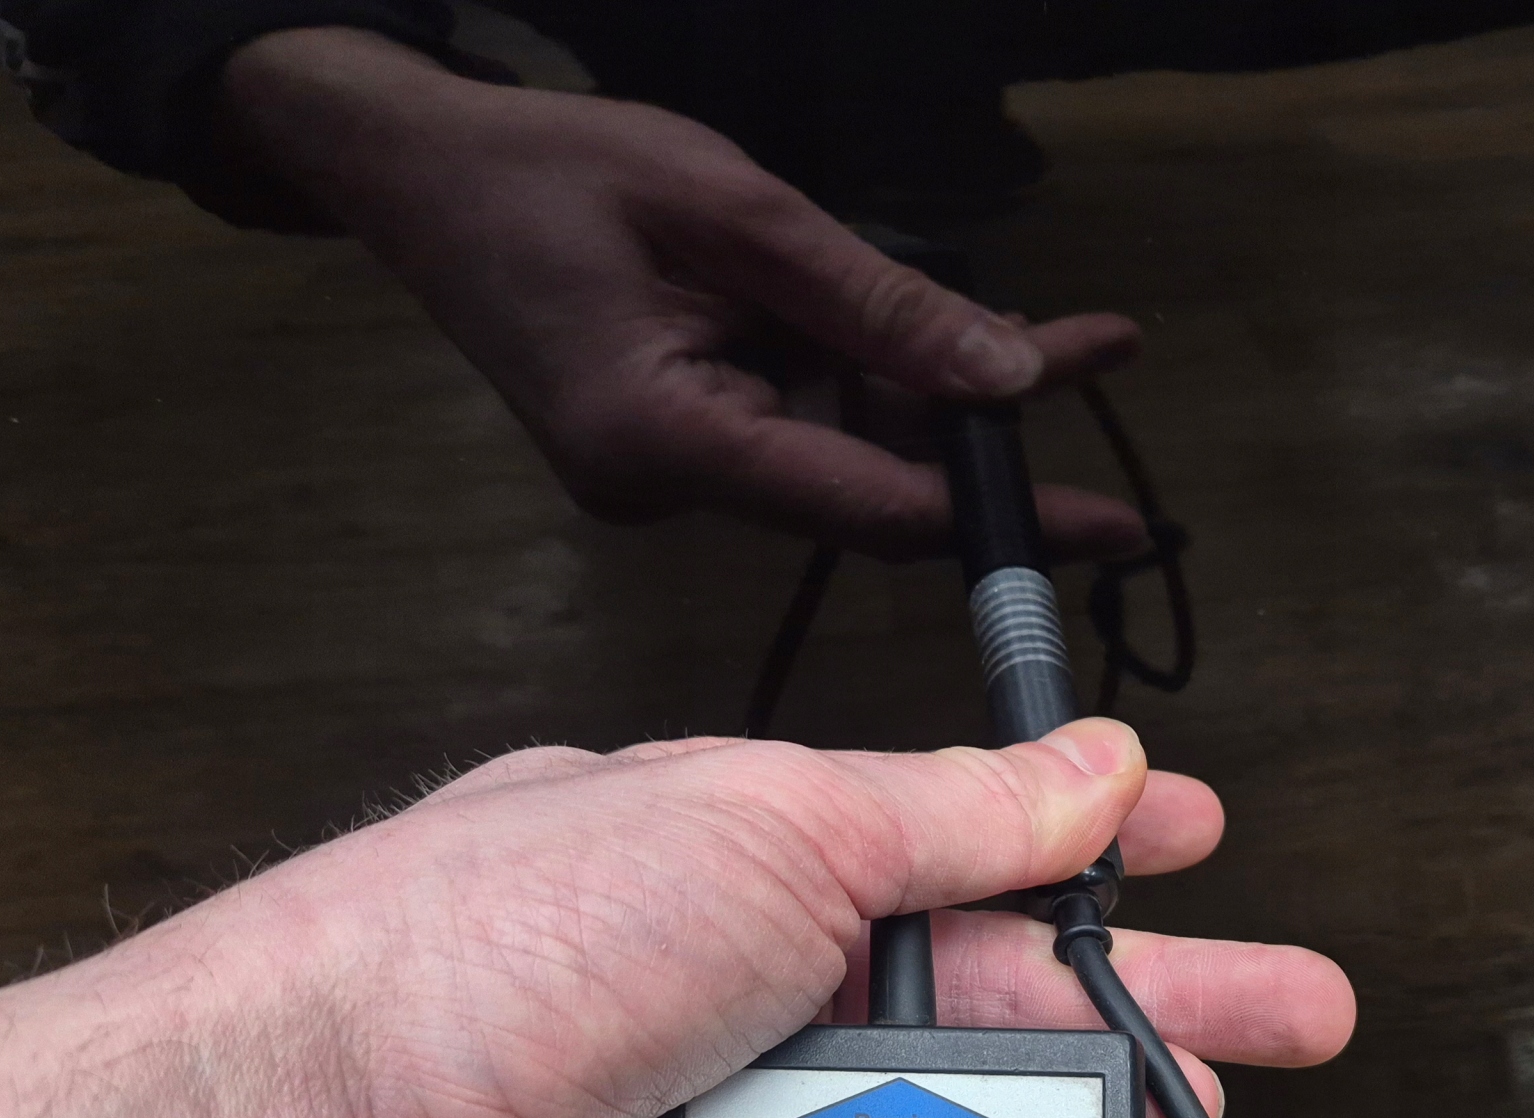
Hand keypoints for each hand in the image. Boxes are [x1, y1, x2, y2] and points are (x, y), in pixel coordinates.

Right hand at [214, 27, 1146, 555]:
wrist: (419, 175)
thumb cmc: (553, 170)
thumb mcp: (732, 208)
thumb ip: (873, 302)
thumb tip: (1008, 377)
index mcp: (670, 442)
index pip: (873, 506)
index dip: (1002, 518)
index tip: (1114, 531)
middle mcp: (673, 487)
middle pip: (874, 483)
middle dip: (993, 437)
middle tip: (1101, 375)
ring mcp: (675, 472)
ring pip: (850, 447)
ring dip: (946, 395)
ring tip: (1073, 340)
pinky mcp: (681, 440)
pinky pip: (806, 419)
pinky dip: (879, 379)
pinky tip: (965, 339)